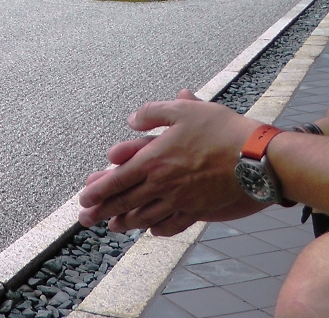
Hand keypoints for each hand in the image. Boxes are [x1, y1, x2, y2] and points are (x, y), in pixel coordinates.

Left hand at [79, 89, 267, 235]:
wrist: (258, 159)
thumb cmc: (221, 130)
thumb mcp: (183, 110)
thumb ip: (152, 113)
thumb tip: (130, 120)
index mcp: (154, 160)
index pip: (117, 179)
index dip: (97, 190)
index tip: (83, 198)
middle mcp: (162, 184)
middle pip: (125, 202)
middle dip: (102, 211)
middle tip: (85, 219)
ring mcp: (180, 200)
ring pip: (145, 216)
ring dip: (125, 222)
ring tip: (113, 226)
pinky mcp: (199, 210)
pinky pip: (173, 224)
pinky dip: (159, 229)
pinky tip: (152, 230)